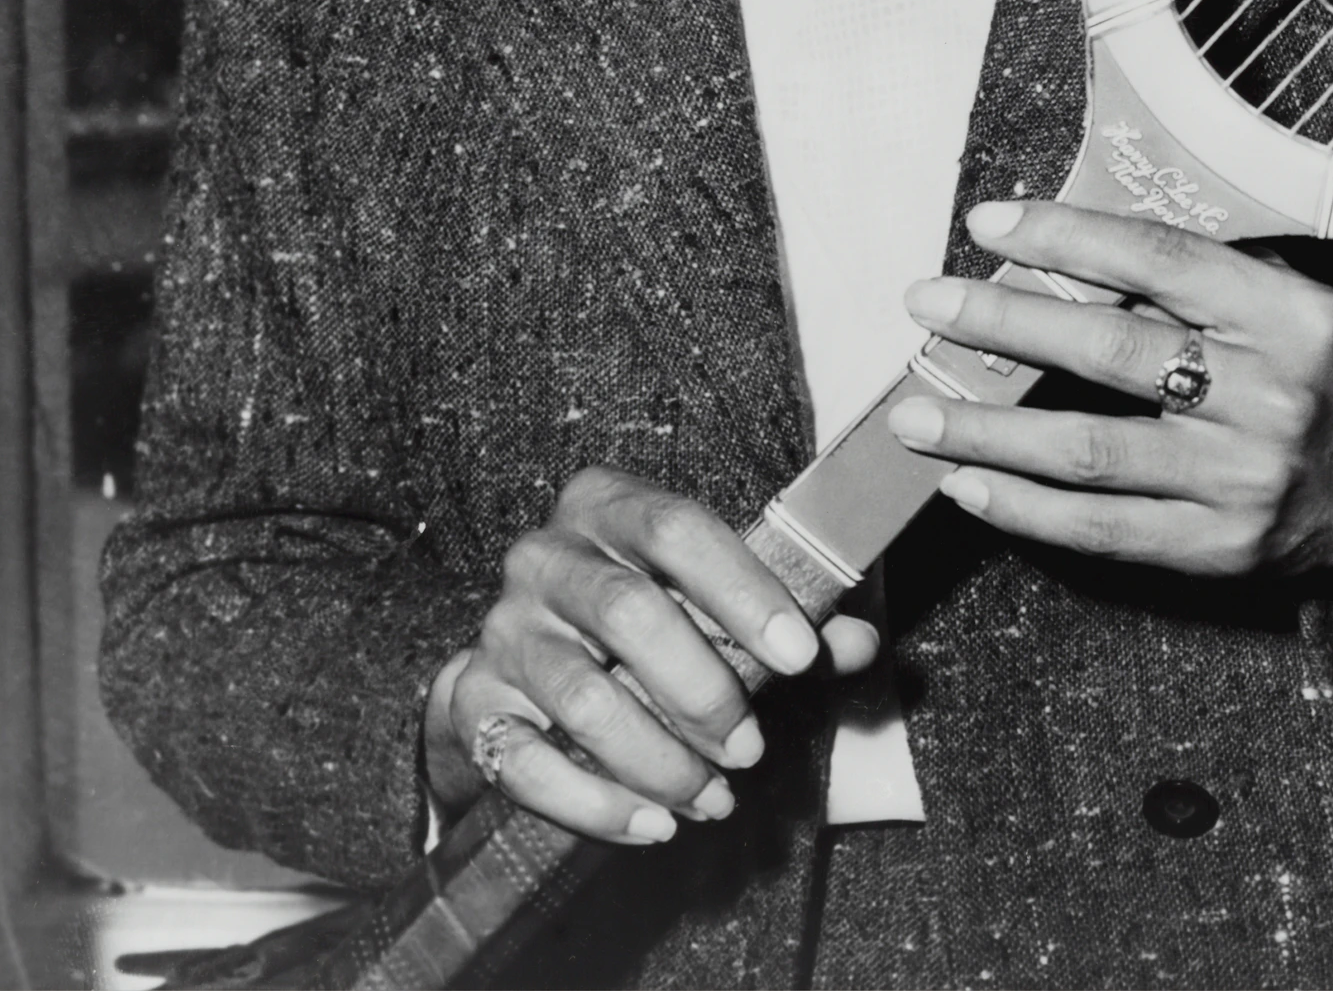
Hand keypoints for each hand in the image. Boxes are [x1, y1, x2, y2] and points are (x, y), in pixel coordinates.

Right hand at [424, 466, 878, 844]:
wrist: (526, 668)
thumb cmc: (647, 624)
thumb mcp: (714, 607)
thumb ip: (788, 622)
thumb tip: (859, 644)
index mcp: (606, 505)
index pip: (677, 527)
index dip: (744, 591)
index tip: (802, 657)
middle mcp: (545, 555)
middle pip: (629, 613)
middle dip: (705, 693)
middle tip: (752, 749)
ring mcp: (503, 628)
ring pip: (585, 697)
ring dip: (661, 761)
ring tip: (715, 798)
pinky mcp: (473, 702)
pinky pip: (529, 763)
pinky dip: (598, 805)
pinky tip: (654, 826)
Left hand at [890, 200, 1332, 589]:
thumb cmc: (1324, 375)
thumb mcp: (1287, 305)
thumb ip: (1194, 281)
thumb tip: (1056, 248)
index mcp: (1288, 315)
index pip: (1159, 260)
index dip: (1065, 235)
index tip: (987, 223)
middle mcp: (1270, 397)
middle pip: (1110, 351)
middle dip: (1004, 322)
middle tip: (926, 304)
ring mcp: (1243, 481)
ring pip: (1090, 451)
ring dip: (989, 430)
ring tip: (915, 413)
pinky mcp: (1221, 551)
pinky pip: (1102, 530)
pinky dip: (1024, 508)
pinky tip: (966, 482)